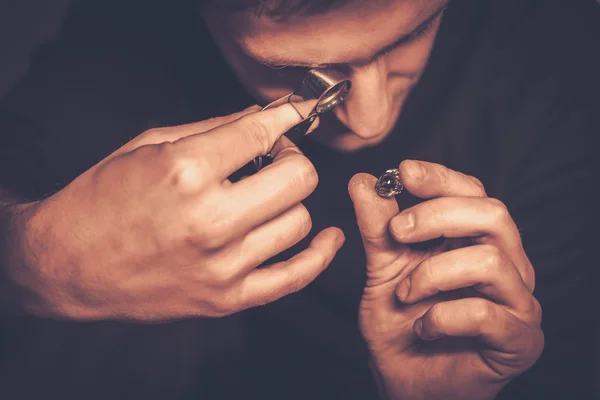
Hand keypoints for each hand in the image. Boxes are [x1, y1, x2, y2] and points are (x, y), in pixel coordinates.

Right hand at [4, 104, 343, 320]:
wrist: (70, 262)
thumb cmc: (102, 198)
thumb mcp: (149, 145)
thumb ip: (213, 128)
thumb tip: (264, 117)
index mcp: (187, 172)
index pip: (263, 133)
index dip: (285, 118)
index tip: (293, 114)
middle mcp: (210, 219)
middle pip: (299, 178)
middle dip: (292, 159)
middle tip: (274, 157)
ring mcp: (222, 265)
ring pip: (300, 222)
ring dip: (290, 202)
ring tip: (267, 198)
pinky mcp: (226, 298)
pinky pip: (295, 277)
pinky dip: (319, 256)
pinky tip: (329, 239)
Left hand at [349, 160, 542, 399]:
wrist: (407, 382)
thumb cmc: (401, 324)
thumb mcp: (383, 270)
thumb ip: (377, 227)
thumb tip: (364, 180)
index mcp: (476, 241)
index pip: (472, 193)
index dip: (440, 177)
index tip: (402, 172)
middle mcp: (506, 264)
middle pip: (492, 215)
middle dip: (438, 215)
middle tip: (397, 232)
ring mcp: (517, 301)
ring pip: (490, 262)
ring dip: (433, 273)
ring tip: (404, 294)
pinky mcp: (519, 339)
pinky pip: (486, 313)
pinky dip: (443, 316)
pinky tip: (422, 328)